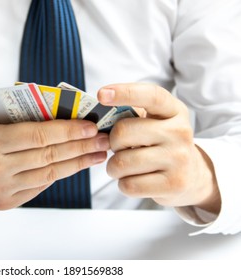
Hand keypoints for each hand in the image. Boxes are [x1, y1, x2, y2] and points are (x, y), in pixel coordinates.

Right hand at [0, 119, 108, 209]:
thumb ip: (29, 121)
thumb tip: (70, 120)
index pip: (38, 136)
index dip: (68, 131)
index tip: (91, 127)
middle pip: (48, 157)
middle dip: (80, 147)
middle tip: (103, 140)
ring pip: (48, 175)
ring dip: (77, 163)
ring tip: (97, 154)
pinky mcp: (5, 202)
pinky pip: (40, 186)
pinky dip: (60, 174)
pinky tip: (76, 165)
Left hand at [98, 83, 219, 213]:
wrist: (191, 176)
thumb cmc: (160, 144)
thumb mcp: (154, 123)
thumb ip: (130, 115)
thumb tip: (96, 120)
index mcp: (174, 110)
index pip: (150, 96)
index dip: (125, 92)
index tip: (101, 94)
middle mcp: (180, 132)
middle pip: (123, 133)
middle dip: (112, 143)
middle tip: (119, 148)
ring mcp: (178, 158)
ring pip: (122, 162)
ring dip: (114, 167)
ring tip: (124, 167)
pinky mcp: (173, 184)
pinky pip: (129, 185)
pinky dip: (123, 184)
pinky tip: (134, 179)